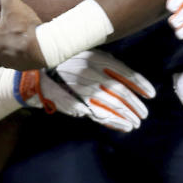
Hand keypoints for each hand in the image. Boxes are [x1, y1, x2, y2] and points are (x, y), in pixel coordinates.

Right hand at [22, 51, 156, 131]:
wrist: (30, 75)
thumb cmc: (63, 64)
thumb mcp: (84, 57)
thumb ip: (104, 67)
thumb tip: (127, 82)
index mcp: (95, 57)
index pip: (123, 71)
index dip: (139, 83)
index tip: (152, 94)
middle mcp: (88, 71)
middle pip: (118, 90)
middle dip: (133, 104)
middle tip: (143, 115)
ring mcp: (79, 86)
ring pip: (108, 103)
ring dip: (123, 115)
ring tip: (134, 124)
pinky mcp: (71, 100)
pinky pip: (94, 112)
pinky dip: (109, 120)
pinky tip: (120, 126)